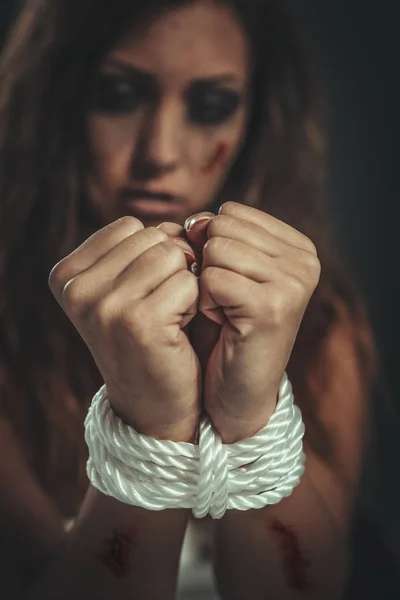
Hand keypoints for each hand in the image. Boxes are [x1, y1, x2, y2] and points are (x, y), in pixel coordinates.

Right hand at [49, 217, 200, 442]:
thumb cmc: (149, 337)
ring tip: (170, 316)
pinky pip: (190, 281)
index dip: (154, 254)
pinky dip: (196, 302)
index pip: (132, 226)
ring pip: (173, 254)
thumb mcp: (127, 286)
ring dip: (186, 283)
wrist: (155, 404)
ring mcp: (104, 306)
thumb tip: (191, 224)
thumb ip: (141, 247)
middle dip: (173, 267)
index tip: (146, 293)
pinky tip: (180, 329)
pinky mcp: (138, 322)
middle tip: (162, 308)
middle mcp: (77, 289)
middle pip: (153, 236)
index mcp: (67, 275)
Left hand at [185, 202, 320, 442]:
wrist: (238, 392)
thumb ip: (211, 236)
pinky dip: (205, 304)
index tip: (230, 284)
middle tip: (226, 302)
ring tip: (226, 313)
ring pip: (215, 250)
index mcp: (298, 246)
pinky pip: (212, 279)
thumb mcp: (222, 270)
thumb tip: (195, 220)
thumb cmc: (226, 328)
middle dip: (208, 265)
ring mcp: (294, 283)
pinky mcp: (273, 307)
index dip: (213, 247)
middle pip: (221, 228)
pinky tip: (225, 325)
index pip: (230, 212)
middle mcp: (304, 260)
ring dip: (206, 286)